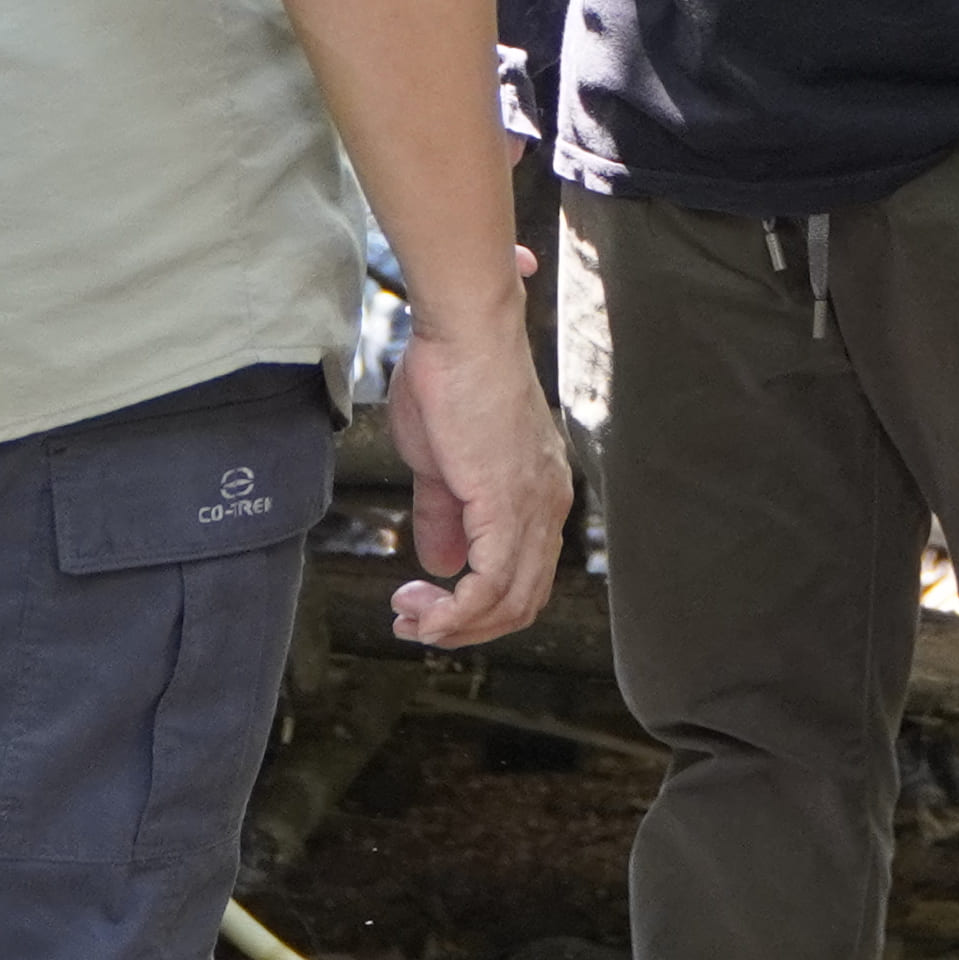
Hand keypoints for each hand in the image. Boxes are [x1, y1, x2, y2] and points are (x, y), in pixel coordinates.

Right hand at [383, 249, 569, 649]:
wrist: (463, 332)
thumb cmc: (451, 378)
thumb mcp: (441, 463)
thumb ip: (444, 515)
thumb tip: (439, 563)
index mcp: (538, 493)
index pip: (523, 577)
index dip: (474, 605)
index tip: (423, 604)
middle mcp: (548, 505)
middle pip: (522, 601)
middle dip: (464, 627)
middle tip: (412, 621)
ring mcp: (534, 506)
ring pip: (511, 602)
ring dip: (455, 625)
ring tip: (409, 617)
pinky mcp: (508, 504)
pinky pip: (492, 584)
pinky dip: (458, 613)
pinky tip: (425, 614)